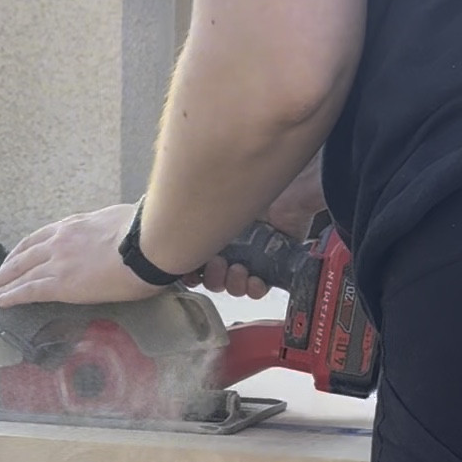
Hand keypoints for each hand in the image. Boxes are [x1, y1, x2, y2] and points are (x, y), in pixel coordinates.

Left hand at [0, 203, 156, 307]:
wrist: (149, 242)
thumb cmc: (147, 232)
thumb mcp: (122, 221)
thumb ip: (110, 229)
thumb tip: (119, 234)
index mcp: (74, 225)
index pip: (40, 238)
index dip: (23, 251)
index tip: (13, 260)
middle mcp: (60, 241)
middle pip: (23, 256)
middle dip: (5, 270)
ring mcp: (59, 261)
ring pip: (20, 274)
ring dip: (1, 285)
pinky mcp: (62, 283)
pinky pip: (29, 290)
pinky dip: (11, 296)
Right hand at [193, 155, 326, 299]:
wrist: (295, 179)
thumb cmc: (255, 173)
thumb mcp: (218, 193)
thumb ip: (194, 206)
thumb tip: (166, 222)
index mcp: (214, 219)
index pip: (194, 254)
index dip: (187, 268)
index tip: (185, 271)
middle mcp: (233, 236)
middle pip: (212, 273)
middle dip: (210, 276)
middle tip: (217, 264)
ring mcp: (255, 250)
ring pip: (233, 283)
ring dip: (231, 283)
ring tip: (238, 269)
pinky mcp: (277, 260)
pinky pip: (260, 285)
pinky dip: (254, 288)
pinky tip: (255, 279)